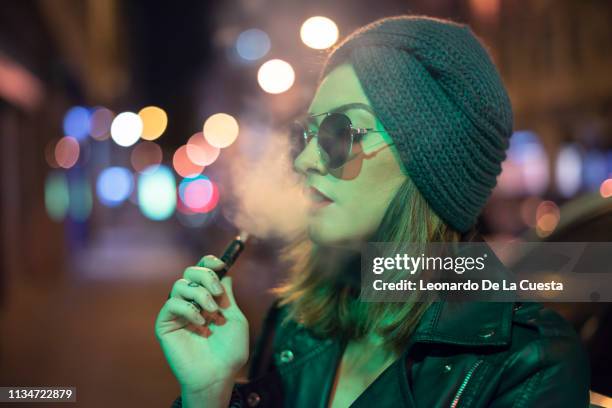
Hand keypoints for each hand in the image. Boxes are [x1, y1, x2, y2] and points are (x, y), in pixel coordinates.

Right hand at [155, 255, 248, 397]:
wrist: (218, 374)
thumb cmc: (230, 350)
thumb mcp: (236, 318)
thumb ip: (228, 295)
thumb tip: (226, 274)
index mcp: (208, 297)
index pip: (202, 269)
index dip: (210, 262)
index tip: (222, 264)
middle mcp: (191, 301)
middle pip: (190, 271)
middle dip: (206, 276)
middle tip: (218, 293)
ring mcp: (177, 312)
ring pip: (180, 285)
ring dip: (200, 294)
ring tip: (211, 313)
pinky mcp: (165, 323)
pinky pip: (172, 303)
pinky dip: (188, 309)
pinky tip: (201, 324)